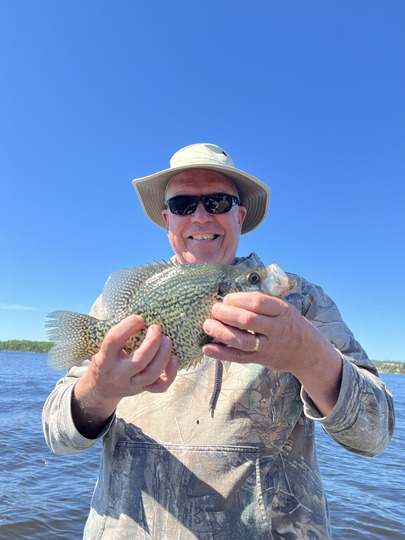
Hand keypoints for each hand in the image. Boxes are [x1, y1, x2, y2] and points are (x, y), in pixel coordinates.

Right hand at [72, 315, 177, 436]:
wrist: (101, 390)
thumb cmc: (106, 361)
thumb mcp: (104, 348)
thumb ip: (119, 336)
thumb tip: (140, 316)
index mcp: (105, 359)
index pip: (114, 340)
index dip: (128, 326)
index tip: (139, 318)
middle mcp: (118, 374)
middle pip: (139, 360)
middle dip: (152, 342)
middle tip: (156, 328)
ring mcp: (132, 385)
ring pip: (152, 374)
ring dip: (163, 355)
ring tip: (167, 340)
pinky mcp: (143, 390)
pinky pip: (161, 386)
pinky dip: (171, 373)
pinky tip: (174, 358)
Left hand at [202, 292, 341, 415]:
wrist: (309, 353)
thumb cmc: (291, 326)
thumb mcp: (285, 309)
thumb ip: (263, 304)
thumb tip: (231, 299)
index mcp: (283, 311)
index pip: (258, 302)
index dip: (238, 299)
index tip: (226, 298)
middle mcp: (277, 329)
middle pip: (248, 321)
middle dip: (226, 314)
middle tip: (214, 309)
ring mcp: (269, 346)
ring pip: (242, 340)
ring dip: (221, 332)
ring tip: (207, 325)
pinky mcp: (262, 360)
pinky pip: (239, 357)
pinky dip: (221, 353)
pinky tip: (207, 348)